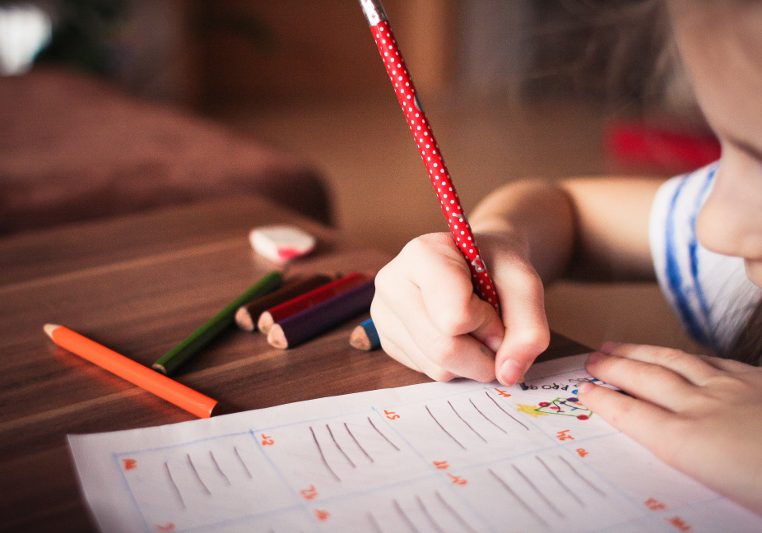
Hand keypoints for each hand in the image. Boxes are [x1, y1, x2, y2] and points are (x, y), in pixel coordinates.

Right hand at [371, 232, 548, 383]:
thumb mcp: (525, 285)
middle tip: (493, 330)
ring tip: (473, 328)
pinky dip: (454, 364)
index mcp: (421, 254)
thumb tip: (508, 374)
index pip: (455, 317)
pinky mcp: (387, 340)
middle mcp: (392, 283)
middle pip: (443, 349)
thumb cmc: (497, 267)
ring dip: (471, 361)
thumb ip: (529, 328)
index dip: (488, 323)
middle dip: (483, 352)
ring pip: (437, 367)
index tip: (494, 305)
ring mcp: (383, 314)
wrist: (477, 262)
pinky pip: (427, 372)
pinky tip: (455, 335)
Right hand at [579, 343, 761, 515]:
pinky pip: (712, 361)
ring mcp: (733, 389)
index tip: (583, 390)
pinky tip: (681, 355)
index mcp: (691, 444)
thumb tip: (669, 450)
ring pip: (675, 362)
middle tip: (591, 358)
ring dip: (641, 352)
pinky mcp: (758, 381)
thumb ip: (691, 463)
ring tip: (618, 345)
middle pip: (647, 380)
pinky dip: (686, 355)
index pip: (633, 415)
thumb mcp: (726, 494)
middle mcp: (704, 409)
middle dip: (614, 367)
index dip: (604, 400)